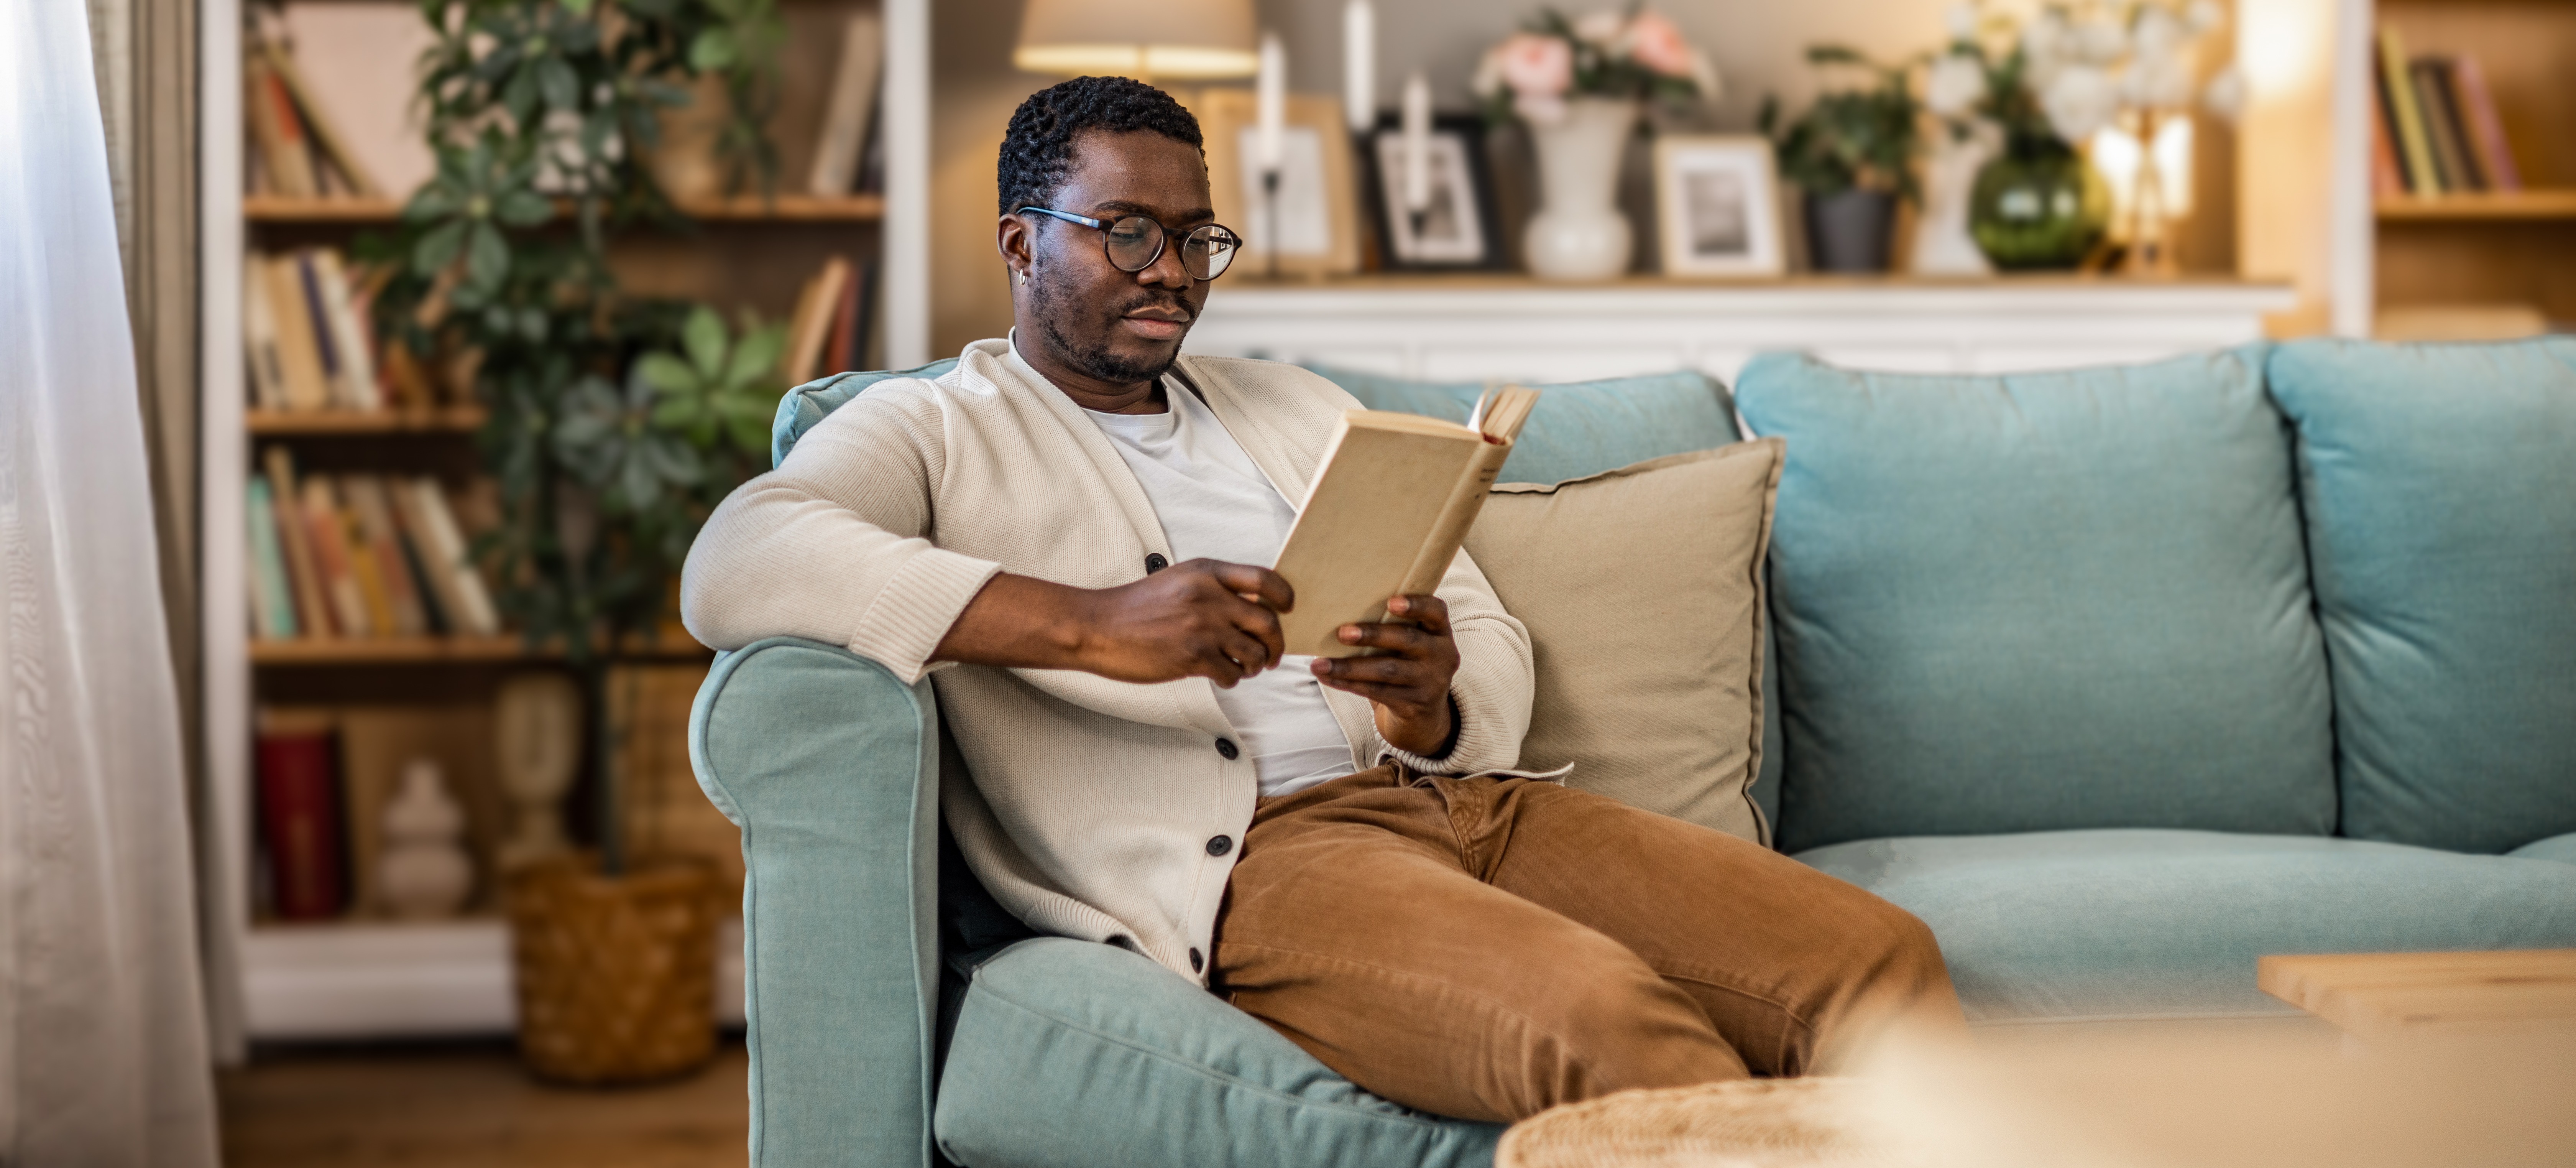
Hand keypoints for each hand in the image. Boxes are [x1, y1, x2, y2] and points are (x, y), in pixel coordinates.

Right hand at [1073, 559, 1291, 686]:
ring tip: (1242, 668)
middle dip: (1276, 644)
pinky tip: (1220, 676)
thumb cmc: (1135, 608)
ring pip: (1254, 653)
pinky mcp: (1193, 657)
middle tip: (1270, 656)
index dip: (1285, 596)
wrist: (1097, 627)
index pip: (1265, 579)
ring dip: (1253, 665)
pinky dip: (1231, 679)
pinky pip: (1232, 673)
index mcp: (1206, 572)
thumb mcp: (1178, 581)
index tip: (1287, 610)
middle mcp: (1209, 596)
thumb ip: (1214, 588)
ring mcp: (1202, 627)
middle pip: (1268, 622)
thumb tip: (1251, 607)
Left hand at [1310, 594, 1458, 756]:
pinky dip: (1349, 684)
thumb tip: (1341, 610)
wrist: (1424, 717)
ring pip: (1387, 670)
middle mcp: (1441, 656)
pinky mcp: (1414, 705)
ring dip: (1350, 666)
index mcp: (1440, 633)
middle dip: (1373, 635)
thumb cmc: (1407, 665)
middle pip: (1407, 639)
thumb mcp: (1412, 646)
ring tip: (1319, 664)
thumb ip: (1394, 627)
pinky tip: (1327, 678)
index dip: (1416, 605)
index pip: (1436, 611)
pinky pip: (1377, 692)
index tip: (1391, 602)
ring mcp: (1430, 682)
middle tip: (1342, 633)